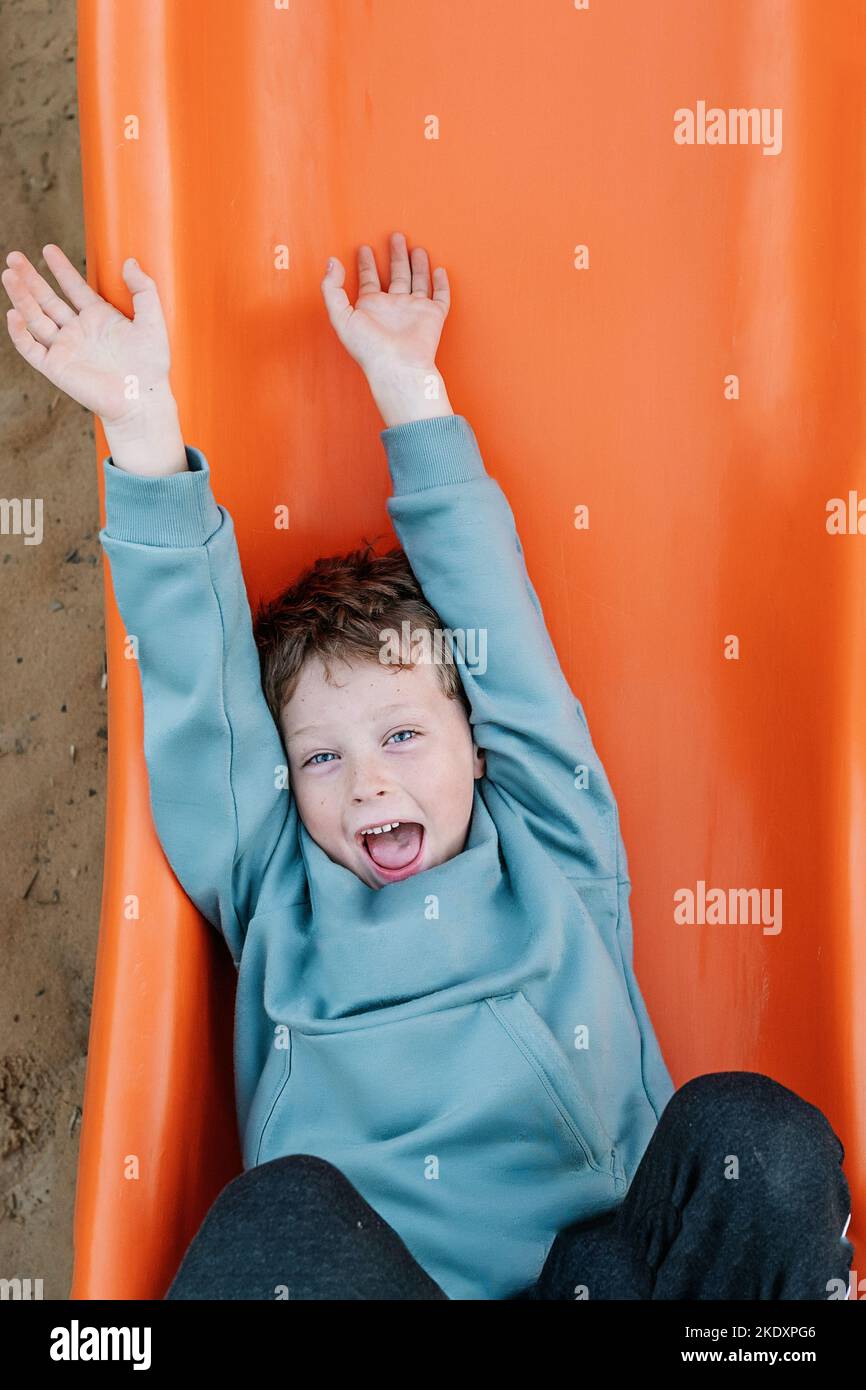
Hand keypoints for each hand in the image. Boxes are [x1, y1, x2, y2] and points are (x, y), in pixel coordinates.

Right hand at [3, 244, 173, 427]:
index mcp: (98, 318)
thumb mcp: (153, 321)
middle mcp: (78, 331)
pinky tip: (14, 314)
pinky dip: (20, 333)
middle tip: (14, 256)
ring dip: (21, 297)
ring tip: (9, 274)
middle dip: (30, 278)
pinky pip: (31, 348)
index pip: (74, 288)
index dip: (61, 269)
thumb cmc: (151, 365)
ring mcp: (65, 348)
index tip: (48, 249)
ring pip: (35, 318)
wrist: (142, 399)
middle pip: (47, 299)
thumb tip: (130, 261)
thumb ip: (144, 290)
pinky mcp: (56, 367)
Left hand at [320, 231, 449, 382]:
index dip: (365, 263)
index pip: (368, 280)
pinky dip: (441, 283)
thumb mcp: (340, 316)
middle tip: (395, 236)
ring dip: (418, 265)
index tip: (363, 248)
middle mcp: (393, 306)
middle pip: (395, 275)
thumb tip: (331, 262)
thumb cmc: (368, 347)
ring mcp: (414, 310)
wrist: (398, 365)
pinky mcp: (433, 315)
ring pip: (418, 281)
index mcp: (372, 307)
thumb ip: (332, 288)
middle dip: (395, 255)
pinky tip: (439, 270)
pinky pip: (440, 297)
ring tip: (416, 248)